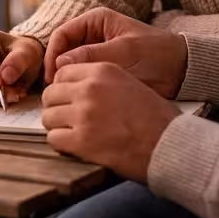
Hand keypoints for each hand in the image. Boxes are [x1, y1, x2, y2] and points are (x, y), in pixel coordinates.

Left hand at [42, 62, 183, 182]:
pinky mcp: (81, 141)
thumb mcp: (129, 83)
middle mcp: (90, 88)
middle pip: (50, 94)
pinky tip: (76, 146)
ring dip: (58, 127)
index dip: (63, 89)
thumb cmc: (156, 117)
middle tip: (68, 119)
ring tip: (73, 134)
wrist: (170, 144)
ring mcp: (83, 114)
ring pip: (48, 117)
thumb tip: (73, 89)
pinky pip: (53, 139)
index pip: (62, 73)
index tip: (68, 100)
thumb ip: (100, 81)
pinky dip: (62, 144)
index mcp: (102, 70)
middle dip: (57, 108)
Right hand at [44, 7, 187, 97]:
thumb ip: (92, 56)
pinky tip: (76, 100)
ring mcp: (97, 52)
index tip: (52, 76)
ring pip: (70, 66)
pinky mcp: (102, 70)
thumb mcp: (125, 53)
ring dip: (65, 80)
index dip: (53, 55)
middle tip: (53, 91)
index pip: (62, 34)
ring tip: (63, 98)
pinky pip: (83, 77)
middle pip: (62, 51)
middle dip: (56, 70)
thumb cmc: (157, 55)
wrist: (182, 71)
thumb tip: (61, 64)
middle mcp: (93, 34)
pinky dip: (77, 87)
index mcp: (96, 21)